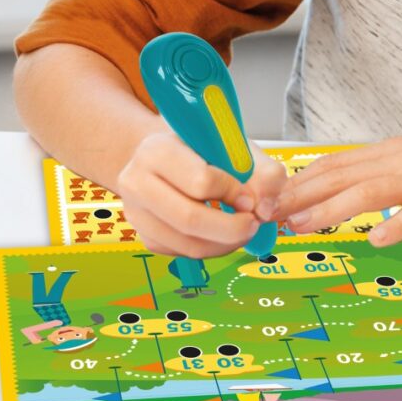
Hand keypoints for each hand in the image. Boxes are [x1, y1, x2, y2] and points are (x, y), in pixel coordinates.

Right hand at [116, 131, 287, 258]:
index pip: (200, 181)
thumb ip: (263, 172)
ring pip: (186, 243)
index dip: (232, 193)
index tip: (250, 197)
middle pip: (188, 219)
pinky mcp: (144, 235)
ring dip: (224, 244)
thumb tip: (265, 209)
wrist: (170, 158)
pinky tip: (223, 234)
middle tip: (253, 224)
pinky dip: (211, 249)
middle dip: (231, 228)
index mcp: (158, 149)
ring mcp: (135, 212)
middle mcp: (136, 181)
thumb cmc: (204, 149)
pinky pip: (181, 253)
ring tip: (243, 230)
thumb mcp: (237, 147)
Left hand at [274, 123, 401, 246]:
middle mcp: (400, 159)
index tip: (267, 198)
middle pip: (341, 175)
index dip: (298, 181)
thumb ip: (387, 173)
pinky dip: (396, 225)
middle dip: (299, 195)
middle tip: (264, 214)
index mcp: (391, 152)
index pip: (334, 164)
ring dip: (331, 209)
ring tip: (300, 226)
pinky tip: (376, 240)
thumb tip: (351, 191)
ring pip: (369, 191)